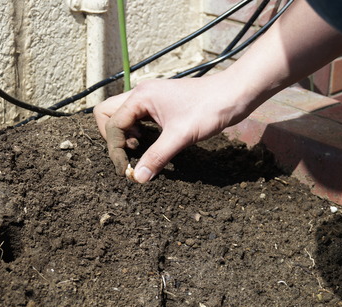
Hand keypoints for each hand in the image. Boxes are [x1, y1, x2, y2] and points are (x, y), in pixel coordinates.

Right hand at [93, 72, 253, 182]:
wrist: (234, 94)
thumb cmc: (209, 108)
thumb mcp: (181, 136)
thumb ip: (157, 157)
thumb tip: (138, 177)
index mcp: (141, 96)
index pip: (112, 123)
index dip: (115, 148)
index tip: (126, 168)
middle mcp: (141, 94)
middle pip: (107, 113)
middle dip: (112, 136)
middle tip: (128, 152)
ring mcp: (149, 98)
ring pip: (121, 115)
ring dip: (124, 134)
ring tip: (139, 148)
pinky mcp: (159, 104)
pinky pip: (136, 118)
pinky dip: (136, 132)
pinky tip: (149, 143)